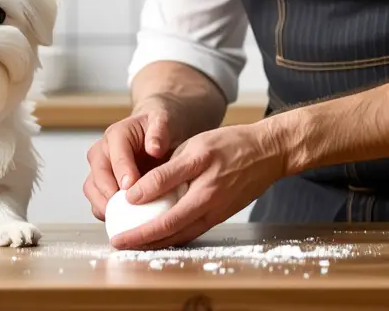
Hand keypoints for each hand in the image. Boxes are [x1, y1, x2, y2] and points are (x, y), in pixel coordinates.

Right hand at [83, 100, 195, 220]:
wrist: (155, 135)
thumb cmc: (158, 128)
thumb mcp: (163, 121)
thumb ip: (159, 131)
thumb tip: (154, 148)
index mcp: (116, 135)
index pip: (115, 155)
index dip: (122, 172)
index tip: (130, 186)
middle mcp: (102, 152)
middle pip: (97, 176)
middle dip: (109, 194)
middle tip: (125, 209)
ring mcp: (99, 170)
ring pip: (92, 191)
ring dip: (104, 206)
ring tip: (122, 220)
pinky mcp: (101, 186)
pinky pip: (98, 202)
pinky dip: (108, 214)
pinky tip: (123, 223)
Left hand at [108, 121, 286, 249]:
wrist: (269, 152)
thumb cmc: (232, 144)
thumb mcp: (196, 148)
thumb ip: (167, 172)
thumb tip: (137, 192)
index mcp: (202, 186)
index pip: (164, 212)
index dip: (140, 222)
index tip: (120, 225)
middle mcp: (209, 205)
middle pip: (171, 231)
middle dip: (142, 241)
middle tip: (119, 243)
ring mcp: (216, 213)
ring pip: (181, 235)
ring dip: (156, 242)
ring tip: (134, 243)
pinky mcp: (220, 215)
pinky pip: (193, 230)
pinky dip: (174, 236)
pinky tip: (160, 234)